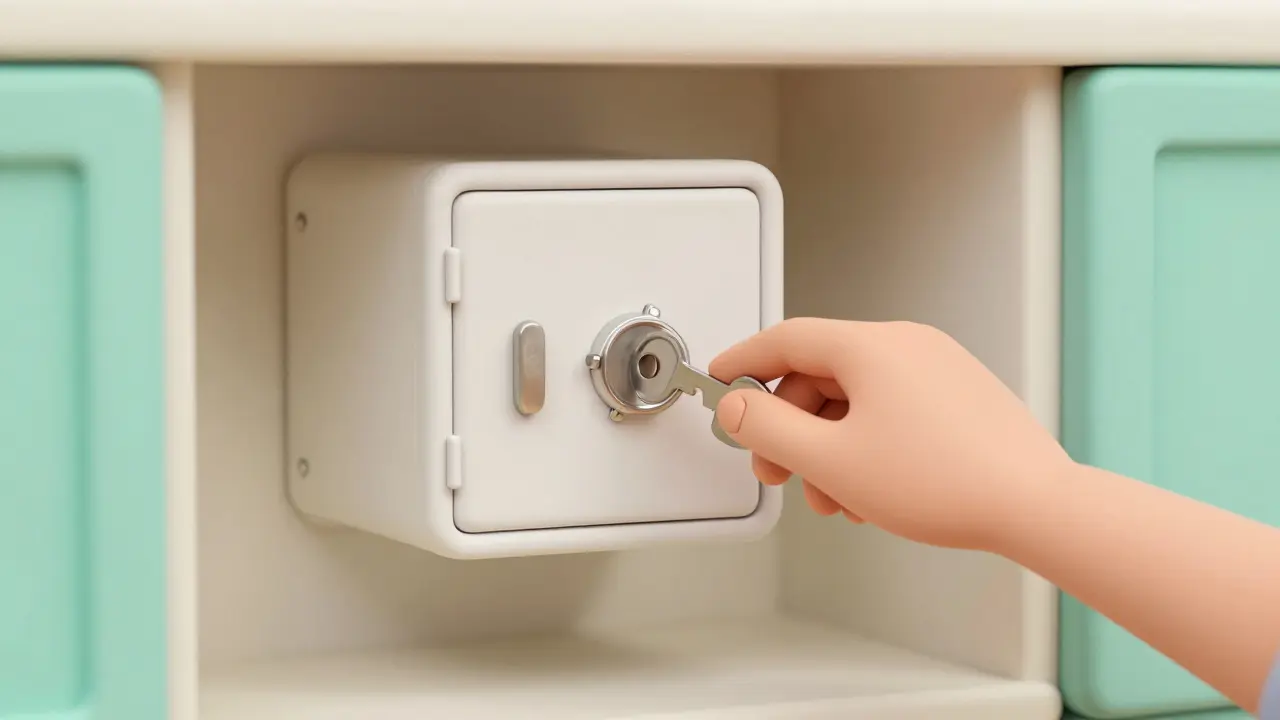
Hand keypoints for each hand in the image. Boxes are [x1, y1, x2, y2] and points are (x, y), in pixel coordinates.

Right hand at [709, 318, 1070, 550]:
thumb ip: (769, 429)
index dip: (743, 363)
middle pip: (819, 374)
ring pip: (855, 399)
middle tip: (776, 470)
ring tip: (833, 498)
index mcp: (871, 346)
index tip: (720, 381)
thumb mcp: (831, 460)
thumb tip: (737, 407)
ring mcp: (937, 368)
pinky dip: (865, 444)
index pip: (785, 339)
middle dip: (789, 428)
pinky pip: (890, 409)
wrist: (1035, 506)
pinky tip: (869, 492)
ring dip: (828, 447)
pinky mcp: (957, 395)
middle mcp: (906, 345)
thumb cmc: (947, 481)